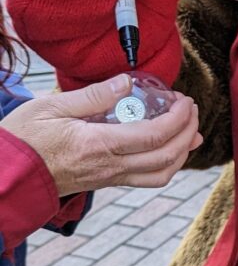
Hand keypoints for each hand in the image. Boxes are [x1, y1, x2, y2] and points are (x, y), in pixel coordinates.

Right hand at [0, 74, 201, 196]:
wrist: (3, 177)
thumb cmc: (22, 139)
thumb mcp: (51, 107)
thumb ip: (92, 96)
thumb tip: (126, 82)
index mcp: (97, 146)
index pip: (153, 136)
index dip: (178, 119)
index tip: (184, 101)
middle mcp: (107, 167)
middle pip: (165, 159)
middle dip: (187, 133)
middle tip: (191, 110)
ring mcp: (106, 178)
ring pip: (158, 175)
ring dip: (181, 153)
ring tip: (191, 131)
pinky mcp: (103, 182)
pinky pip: (143, 178)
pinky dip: (164, 162)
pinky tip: (167, 145)